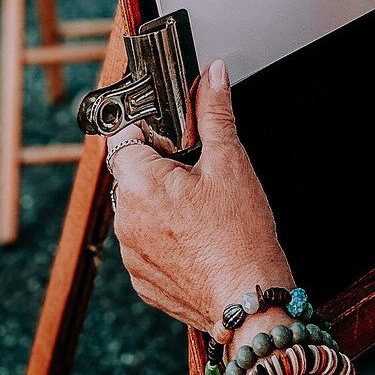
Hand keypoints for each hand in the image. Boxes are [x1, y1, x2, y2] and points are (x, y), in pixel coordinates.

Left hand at [110, 61, 290, 330]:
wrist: (250, 299)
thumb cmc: (241, 235)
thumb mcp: (231, 161)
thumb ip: (215, 111)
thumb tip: (212, 74)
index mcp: (139, 184)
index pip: (124, 139)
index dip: (150, 133)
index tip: (175, 140)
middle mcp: (125, 220)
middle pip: (132, 175)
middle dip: (161, 170)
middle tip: (198, 178)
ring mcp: (131, 255)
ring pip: (139, 211)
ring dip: (162, 205)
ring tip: (202, 213)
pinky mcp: (143, 281)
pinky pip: (146, 245)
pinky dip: (166, 238)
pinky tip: (198, 239)